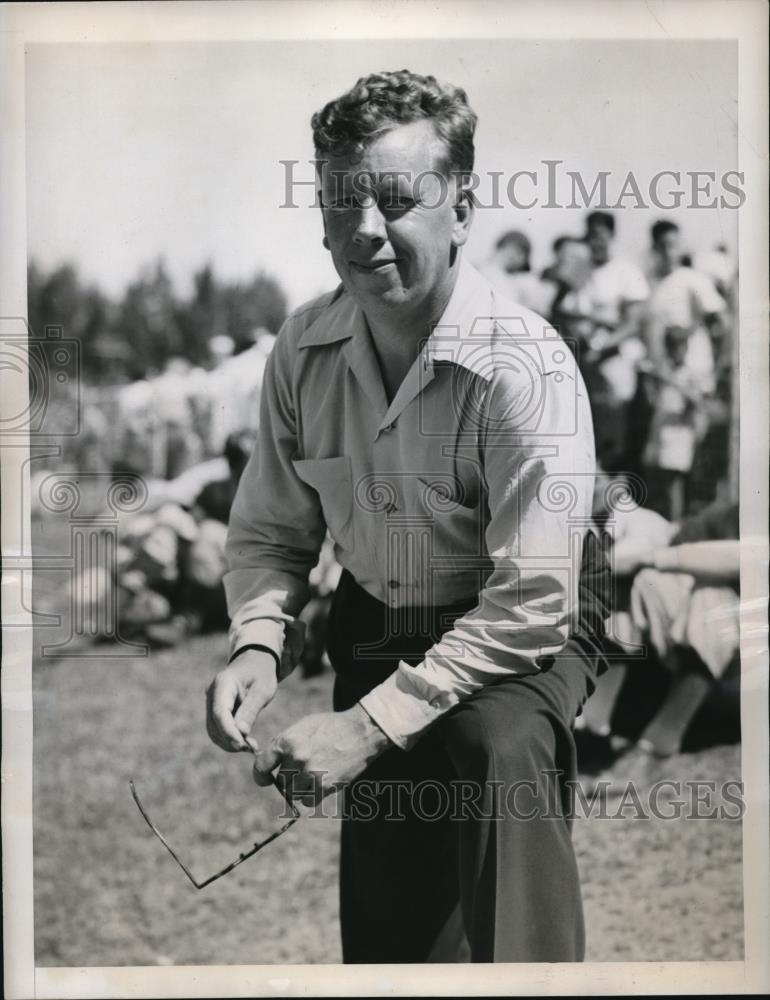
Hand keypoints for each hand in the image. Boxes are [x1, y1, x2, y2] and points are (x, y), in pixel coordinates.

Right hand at [206, 650, 277, 751]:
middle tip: (253, 748)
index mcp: (223, 684)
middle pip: (215, 725)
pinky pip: (218, 729)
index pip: (220, 713)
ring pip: (214, 730)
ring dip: (230, 742)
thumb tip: (240, 733)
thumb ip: (250, 710)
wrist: (254, 662)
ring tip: (251, 746)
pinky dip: (229, 738)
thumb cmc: (261, 673)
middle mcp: (212, 694)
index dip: (229, 733)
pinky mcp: (215, 710)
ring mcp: (211, 702)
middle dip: (231, 740)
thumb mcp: (262, 689)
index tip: (243, 746)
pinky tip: (245, 741)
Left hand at [253, 705, 391, 804]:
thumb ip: (284, 744)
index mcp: (287, 741)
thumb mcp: (303, 726)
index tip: (265, 779)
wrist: (361, 731)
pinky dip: (312, 795)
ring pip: (293, 792)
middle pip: (281, 781)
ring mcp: (310, 773)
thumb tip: (270, 763)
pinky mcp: (324, 786)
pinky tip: (322, 782)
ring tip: (316, 772)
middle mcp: (296, 758)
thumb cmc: (331, 726)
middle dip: (290, 777)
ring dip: (301, 787)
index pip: (262, 765)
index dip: (261, 775)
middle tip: (306, 767)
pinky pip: (307, 800)